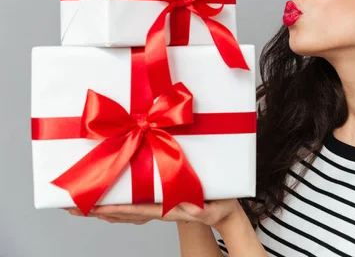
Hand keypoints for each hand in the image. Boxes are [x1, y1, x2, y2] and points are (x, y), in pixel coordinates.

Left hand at [66, 199, 242, 228]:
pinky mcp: (159, 201)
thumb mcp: (214, 208)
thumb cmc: (220, 206)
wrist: (223, 211)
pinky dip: (116, 205)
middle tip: (72, 207)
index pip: (137, 209)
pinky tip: (106, 203)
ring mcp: (157, 207)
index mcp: (168, 208)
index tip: (95, 207)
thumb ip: (204, 210)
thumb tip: (195, 210)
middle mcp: (158, 209)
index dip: (115, 208)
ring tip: (79, 206)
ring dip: (101, 209)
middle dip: (97, 209)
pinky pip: (133, 206)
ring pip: (124, 211)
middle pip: (123, 212)